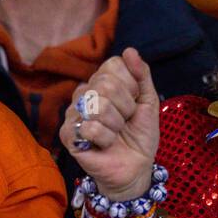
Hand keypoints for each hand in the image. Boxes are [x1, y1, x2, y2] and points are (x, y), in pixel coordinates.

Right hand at [60, 47, 159, 200]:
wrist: (136, 167)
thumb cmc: (140, 135)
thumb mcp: (149, 102)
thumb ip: (142, 75)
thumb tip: (129, 50)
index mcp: (102, 82)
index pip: (113, 65)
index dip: (132, 86)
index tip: (135, 103)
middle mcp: (84, 93)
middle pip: (106, 84)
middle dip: (126, 107)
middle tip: (126, 121)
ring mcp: (73, 113)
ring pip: (97, 105)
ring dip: (117, 125)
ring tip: (116, 134)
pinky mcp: (68, 134)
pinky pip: (89, 127)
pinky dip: (106, 139)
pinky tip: (105, 145)